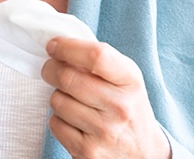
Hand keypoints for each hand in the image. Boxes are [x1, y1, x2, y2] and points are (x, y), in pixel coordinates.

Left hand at [41, 38, 171, 158]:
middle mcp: (120, 107)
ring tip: (72, 100)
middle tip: (50, 69)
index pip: (96, 56)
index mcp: (130, 81)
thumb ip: (99, 61)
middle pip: (68, 77)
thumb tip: (59, 48)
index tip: (53, 45)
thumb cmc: (128, 107)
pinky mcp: (88, 151)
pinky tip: (74, 120)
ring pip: (57, 101)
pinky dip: (58, 119)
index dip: (68, 47)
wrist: (142, 152)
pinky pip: (55, 124)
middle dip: (50, 69)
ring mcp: (104, 132)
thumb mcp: (126, 79)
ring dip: (58, 96)